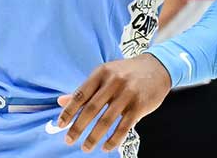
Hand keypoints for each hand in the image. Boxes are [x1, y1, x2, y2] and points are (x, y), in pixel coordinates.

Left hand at [56, 53, 170, 152]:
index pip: (80, 94)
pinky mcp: (140, 106)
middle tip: (68, 140)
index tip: (60, 125)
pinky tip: (106, 147)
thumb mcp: (103, 75)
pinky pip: (124, 127)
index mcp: (100, 73)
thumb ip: (84, 89)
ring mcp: (127, 94)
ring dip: (94, 136)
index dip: (69, 111)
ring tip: (86, 147)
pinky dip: (114, 139)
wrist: (156, 68)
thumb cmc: (125, 73)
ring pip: (107, 120)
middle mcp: (113, 82)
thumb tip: (61, 101)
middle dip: (78, 127)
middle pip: (91, 109)